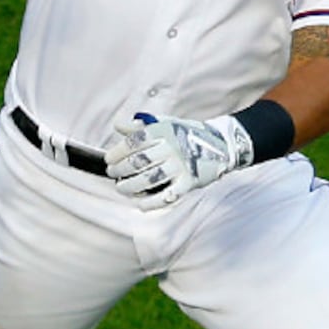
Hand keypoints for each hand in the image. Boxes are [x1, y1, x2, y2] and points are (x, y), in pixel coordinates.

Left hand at [105, 111, 252, 206]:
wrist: (220, 145)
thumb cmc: (186, 135)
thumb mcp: (166, 124)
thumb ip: (141, 126)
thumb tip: (118, 125)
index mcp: (164, 131)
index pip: (135, 141)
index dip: (118, 151)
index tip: (109, 159)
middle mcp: (172, 148)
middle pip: (139, 161)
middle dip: (120, 169)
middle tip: (113, 173)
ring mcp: (181, 166)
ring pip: (149, 179)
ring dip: (130, 186)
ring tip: (121, 188)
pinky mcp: (189, 183)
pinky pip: (167, 195)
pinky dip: (151, 202)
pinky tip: (140, 204)